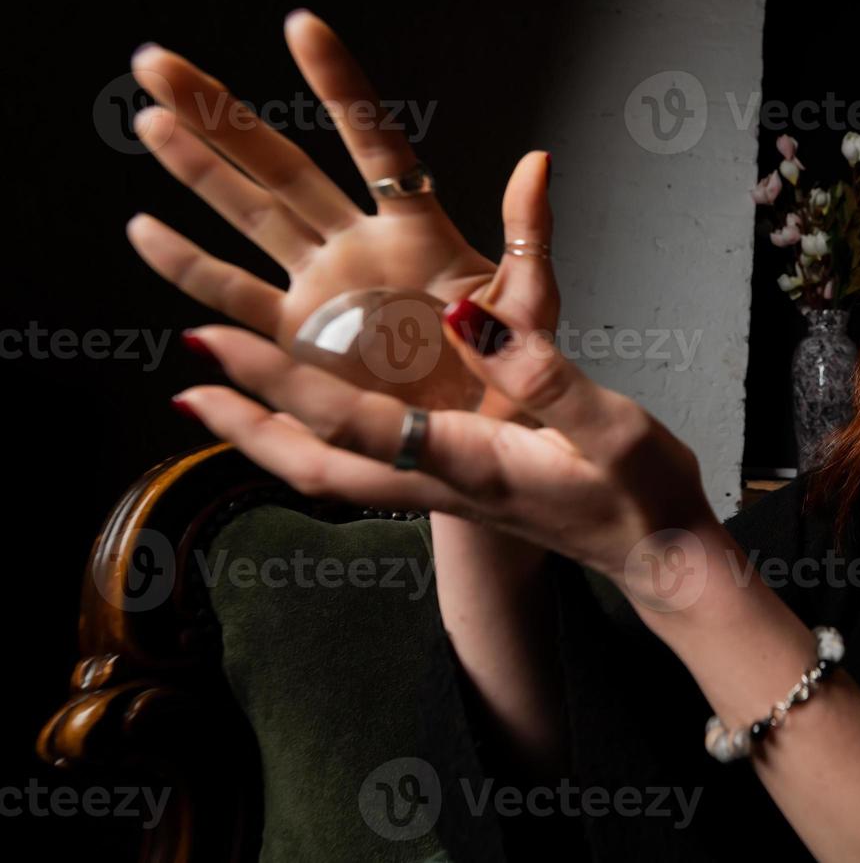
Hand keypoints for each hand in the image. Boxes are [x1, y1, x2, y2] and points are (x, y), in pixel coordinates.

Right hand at [125, 9, 558, 424]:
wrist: (486, 440)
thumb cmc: (516, 368)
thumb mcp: (532, 302)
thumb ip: (530, 234)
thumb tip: (537, 159)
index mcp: (418, 232)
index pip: (373, 145)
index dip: (339, 87)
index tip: (301, 26)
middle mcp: (358, 247)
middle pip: (283, 167)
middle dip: (222, 114)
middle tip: (160, 63)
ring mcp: (322, 288)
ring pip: (248, 216)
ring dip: (198, 171)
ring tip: (149, 119)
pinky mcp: (298, 337)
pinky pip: (234, 295)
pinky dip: (188, 267)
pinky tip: (146, 230)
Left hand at [172, 313, 721, 587]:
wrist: (659, 557)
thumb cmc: (641, 496)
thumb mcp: (611, 426)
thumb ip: (542, 373)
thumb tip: (465, 317)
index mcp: (469, 467)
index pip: (353, 426)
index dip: (276, 383)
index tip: (214, 341)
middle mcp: (441, 484)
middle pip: (315, 466)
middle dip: (246, 424)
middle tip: (184, 383)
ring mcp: (444, 491)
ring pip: (330, 472)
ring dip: (266, 437)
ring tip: (214, 401)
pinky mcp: (456, 485)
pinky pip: (362, 465)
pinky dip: (312, 439)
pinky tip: (304, 415)